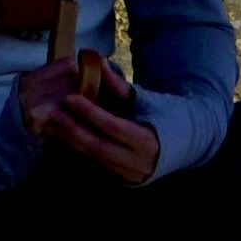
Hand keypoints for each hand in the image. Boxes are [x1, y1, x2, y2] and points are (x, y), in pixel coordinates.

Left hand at [19, 55, 163, 185]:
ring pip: (93, 157)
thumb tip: (97, 62)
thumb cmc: (167, 114)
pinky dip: (79, 147)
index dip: (90, 113)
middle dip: (73, 129)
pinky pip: (96, 161)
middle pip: (98, 147)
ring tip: (53, 123)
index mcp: (148, 141)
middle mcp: (138, 163)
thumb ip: (120, 86)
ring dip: (70, 140)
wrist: (188, 142)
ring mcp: (129, 175)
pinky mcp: (122, 178)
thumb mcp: (148, 99)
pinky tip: (65, 134)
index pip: (113, 127)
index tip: (70, 98)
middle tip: (53, 112)